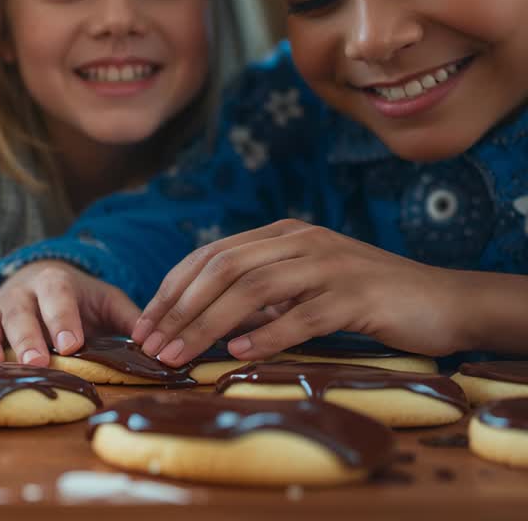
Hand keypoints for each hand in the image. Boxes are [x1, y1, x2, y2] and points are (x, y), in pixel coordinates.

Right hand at [0, 260, 140, 365]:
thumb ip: (128, 318)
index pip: (58, 296)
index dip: (62, 318)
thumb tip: (150, 343)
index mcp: (54, 282)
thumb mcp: (107, 298)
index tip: (71, 345)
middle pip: (19, 311)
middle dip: (26, 337)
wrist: (42, 278)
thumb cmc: (80, 296)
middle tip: (36, 362)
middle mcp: (21, 293)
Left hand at [132, 219, 466, 365]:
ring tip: (181, 353)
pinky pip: (304, 314)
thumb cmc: (367, 299)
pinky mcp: (357, 295)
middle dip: (180, 308)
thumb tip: (208, 322)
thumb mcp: (306, 288)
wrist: (444, 301)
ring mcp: (330, 265)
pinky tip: (240, 353)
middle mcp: (301, 242)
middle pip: (223, 269)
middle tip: (152, 344)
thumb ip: (262, 296)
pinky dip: (268, 334)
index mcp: (282, 235)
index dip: (172, 289)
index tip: (145, 324)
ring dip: (209, 324)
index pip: (210, 256)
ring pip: (254, 289)